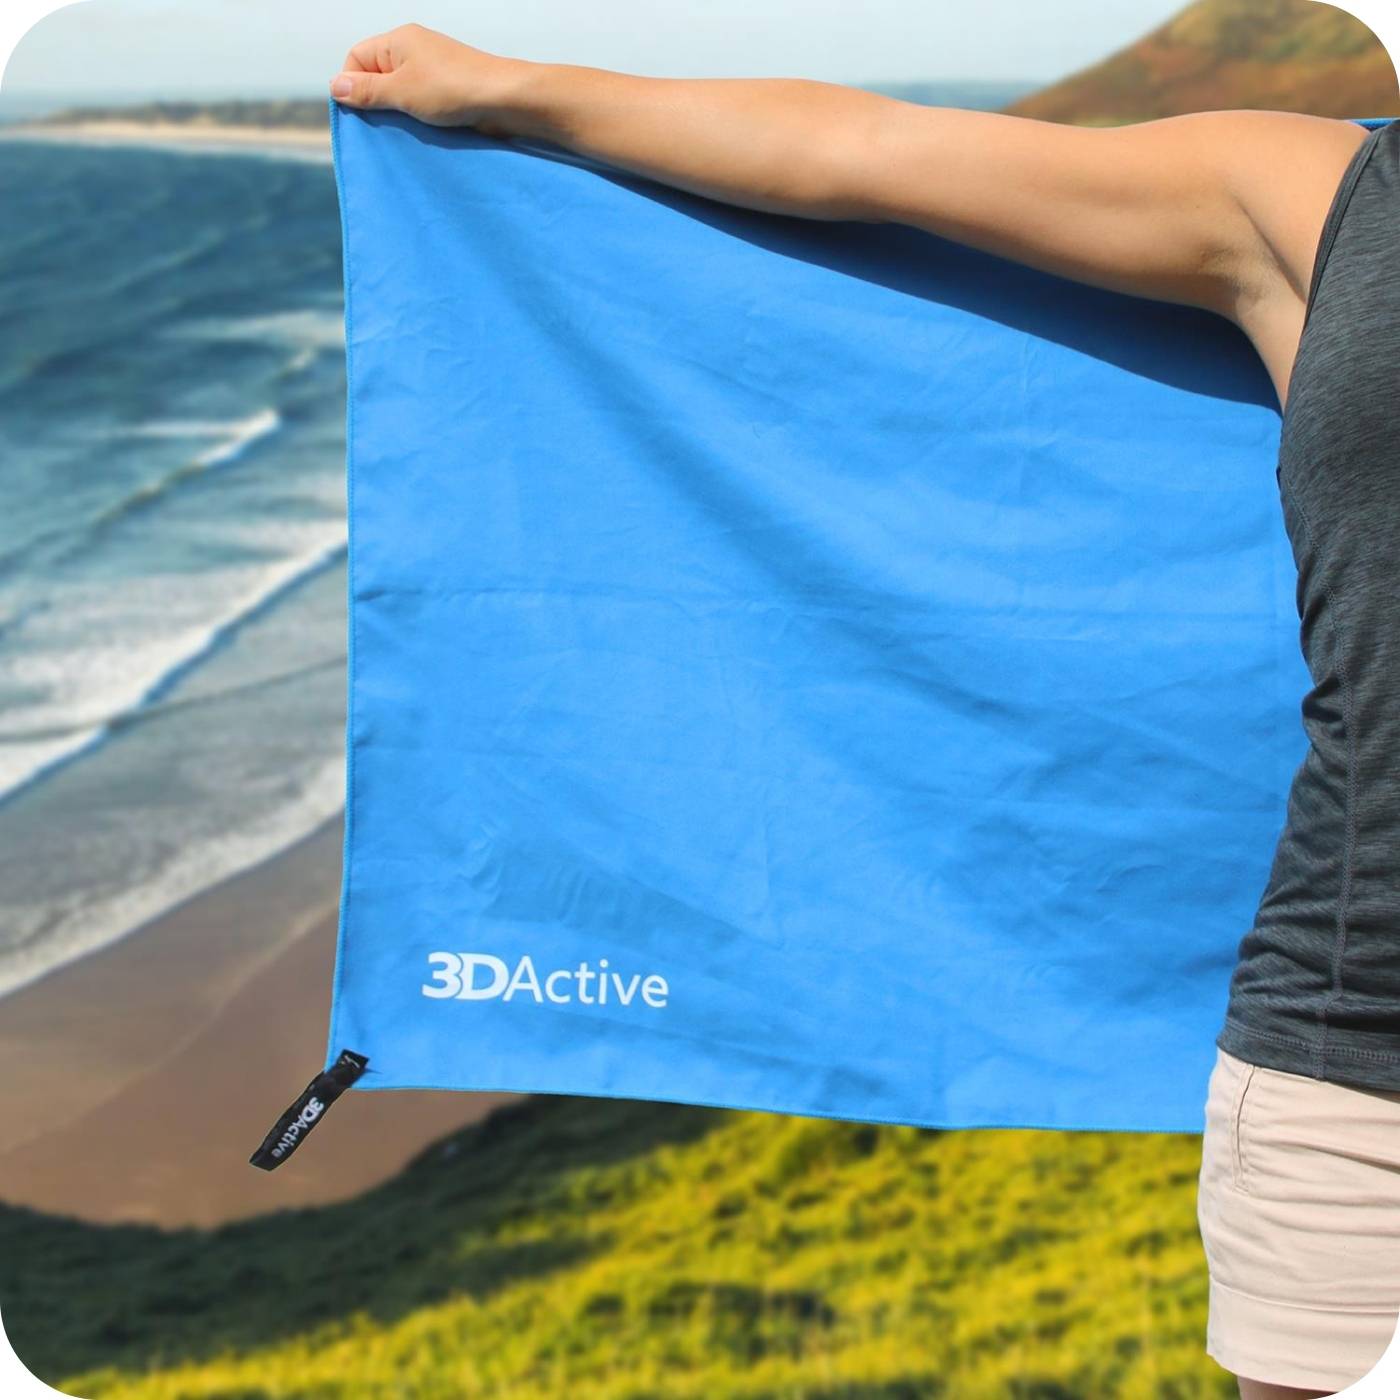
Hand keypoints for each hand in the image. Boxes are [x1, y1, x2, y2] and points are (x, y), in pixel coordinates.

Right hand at [329, 23, 523, 132]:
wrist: (505, 100)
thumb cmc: (453, 89)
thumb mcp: (402, 91)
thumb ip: (368, 91)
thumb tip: (335, 87)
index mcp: (397, 41)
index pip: (356, 58)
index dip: (351, 85)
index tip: (358, 113)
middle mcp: (413, 51)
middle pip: (376, 76)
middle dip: (374, 102)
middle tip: (377, 129)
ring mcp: (432, 71)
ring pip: (399, 93)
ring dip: (397, 114)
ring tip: (401, 133)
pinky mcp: (448, 90)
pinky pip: (421, 102)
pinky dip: (416, 117)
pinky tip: (419, 133)